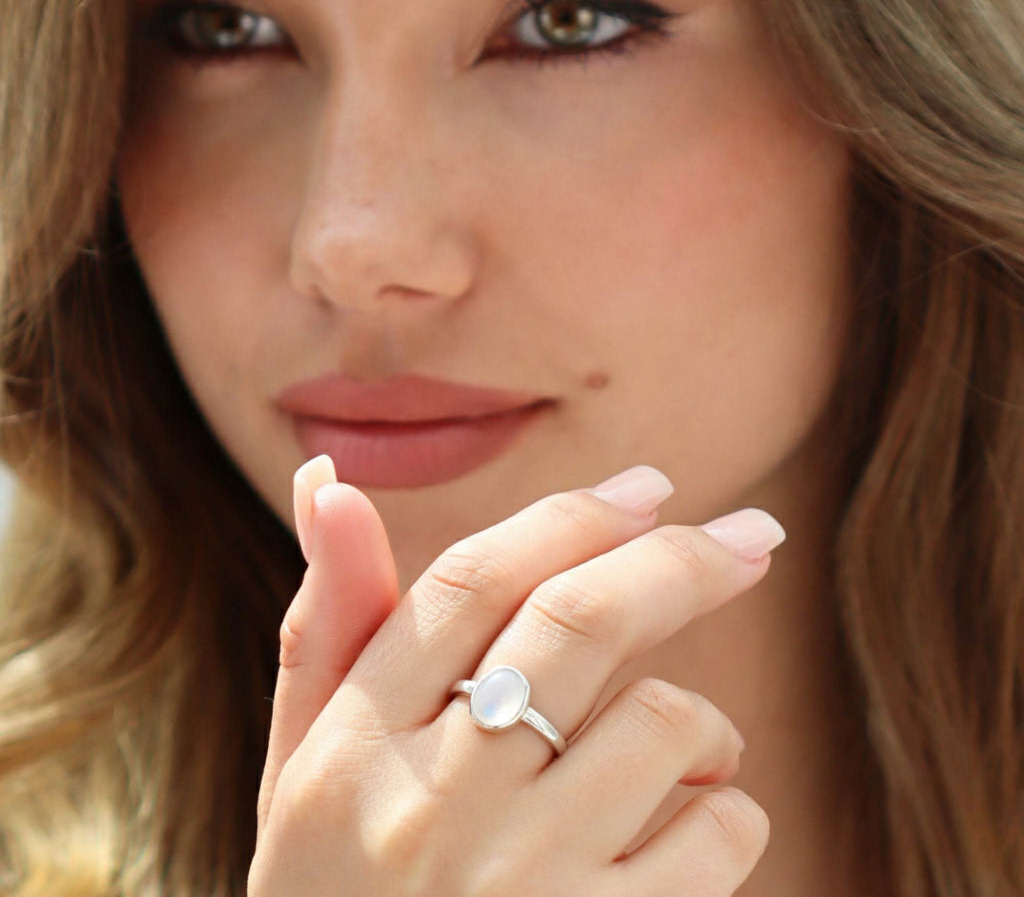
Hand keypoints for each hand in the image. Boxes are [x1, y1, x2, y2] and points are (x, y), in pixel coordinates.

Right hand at [250, 462, 781, 894]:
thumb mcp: (304, 770)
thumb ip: (326, 628)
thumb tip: (329, 483)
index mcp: (354, 747)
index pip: (471, 580)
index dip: (573, 516)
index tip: (648, 488)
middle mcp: (432, 806)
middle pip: (582, 621)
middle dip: (683, 559)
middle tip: (753, 534)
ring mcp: (519, 886)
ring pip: (665, 721)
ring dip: (700, 722)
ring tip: (684, 749)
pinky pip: (716, 832)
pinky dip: (727, 808)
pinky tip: (688, 828)